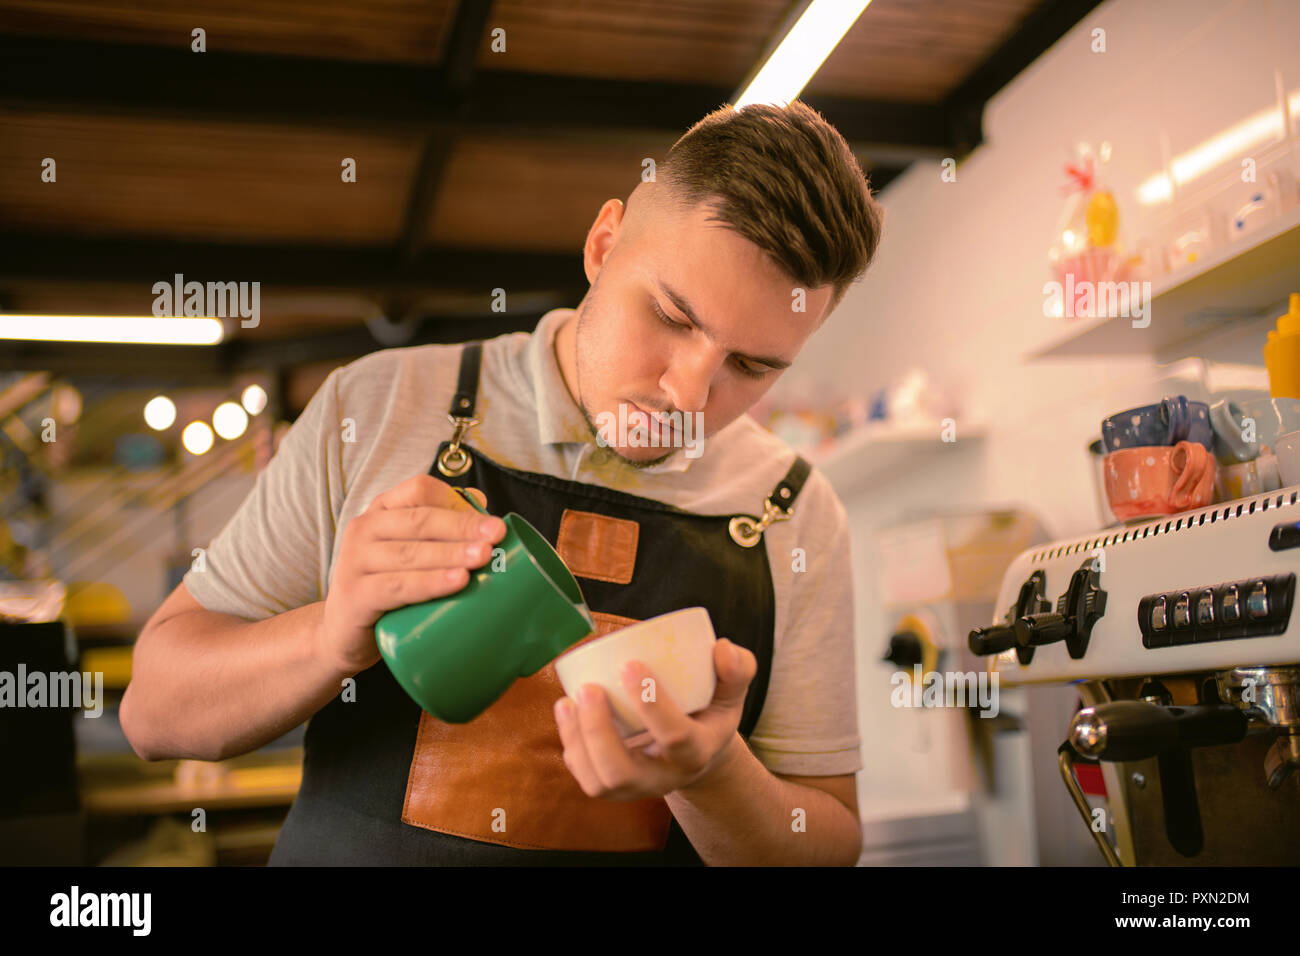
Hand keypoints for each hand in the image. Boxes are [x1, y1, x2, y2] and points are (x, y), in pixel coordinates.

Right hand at [317, 474, 504, 674]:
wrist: (343, 633)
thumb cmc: (387, 586)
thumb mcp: (411, 552)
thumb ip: (440, 526)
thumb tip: (480, 500)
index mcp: (382, 511)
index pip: (420, 491)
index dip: (457, 503)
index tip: (491, 522)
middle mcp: (364, 529)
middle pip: (420, 520)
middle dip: (463, 527)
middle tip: (496, 536)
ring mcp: (355, 561)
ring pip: (411, 553)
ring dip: (451, 553)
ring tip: (484, 557)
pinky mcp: (355, 595)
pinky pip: (398, 586)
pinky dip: (430, 583)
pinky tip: (457, 581)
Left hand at [553, 637, 756, 799]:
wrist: (697, 755)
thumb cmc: (709, 714)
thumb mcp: (731, 693)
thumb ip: (737, 670)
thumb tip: (721, 648)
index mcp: (696, 753)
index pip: (675, 737)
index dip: (652, 704)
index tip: (630, 664)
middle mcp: (663, 778)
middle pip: (623, 773)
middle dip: (599, 732)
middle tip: (590, 688)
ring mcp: (635, 787)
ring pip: (598, 782)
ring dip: (578, 740)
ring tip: (568, 701)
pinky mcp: (613, 786)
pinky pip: (585, 776)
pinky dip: (571, 746)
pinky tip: (567, 711)